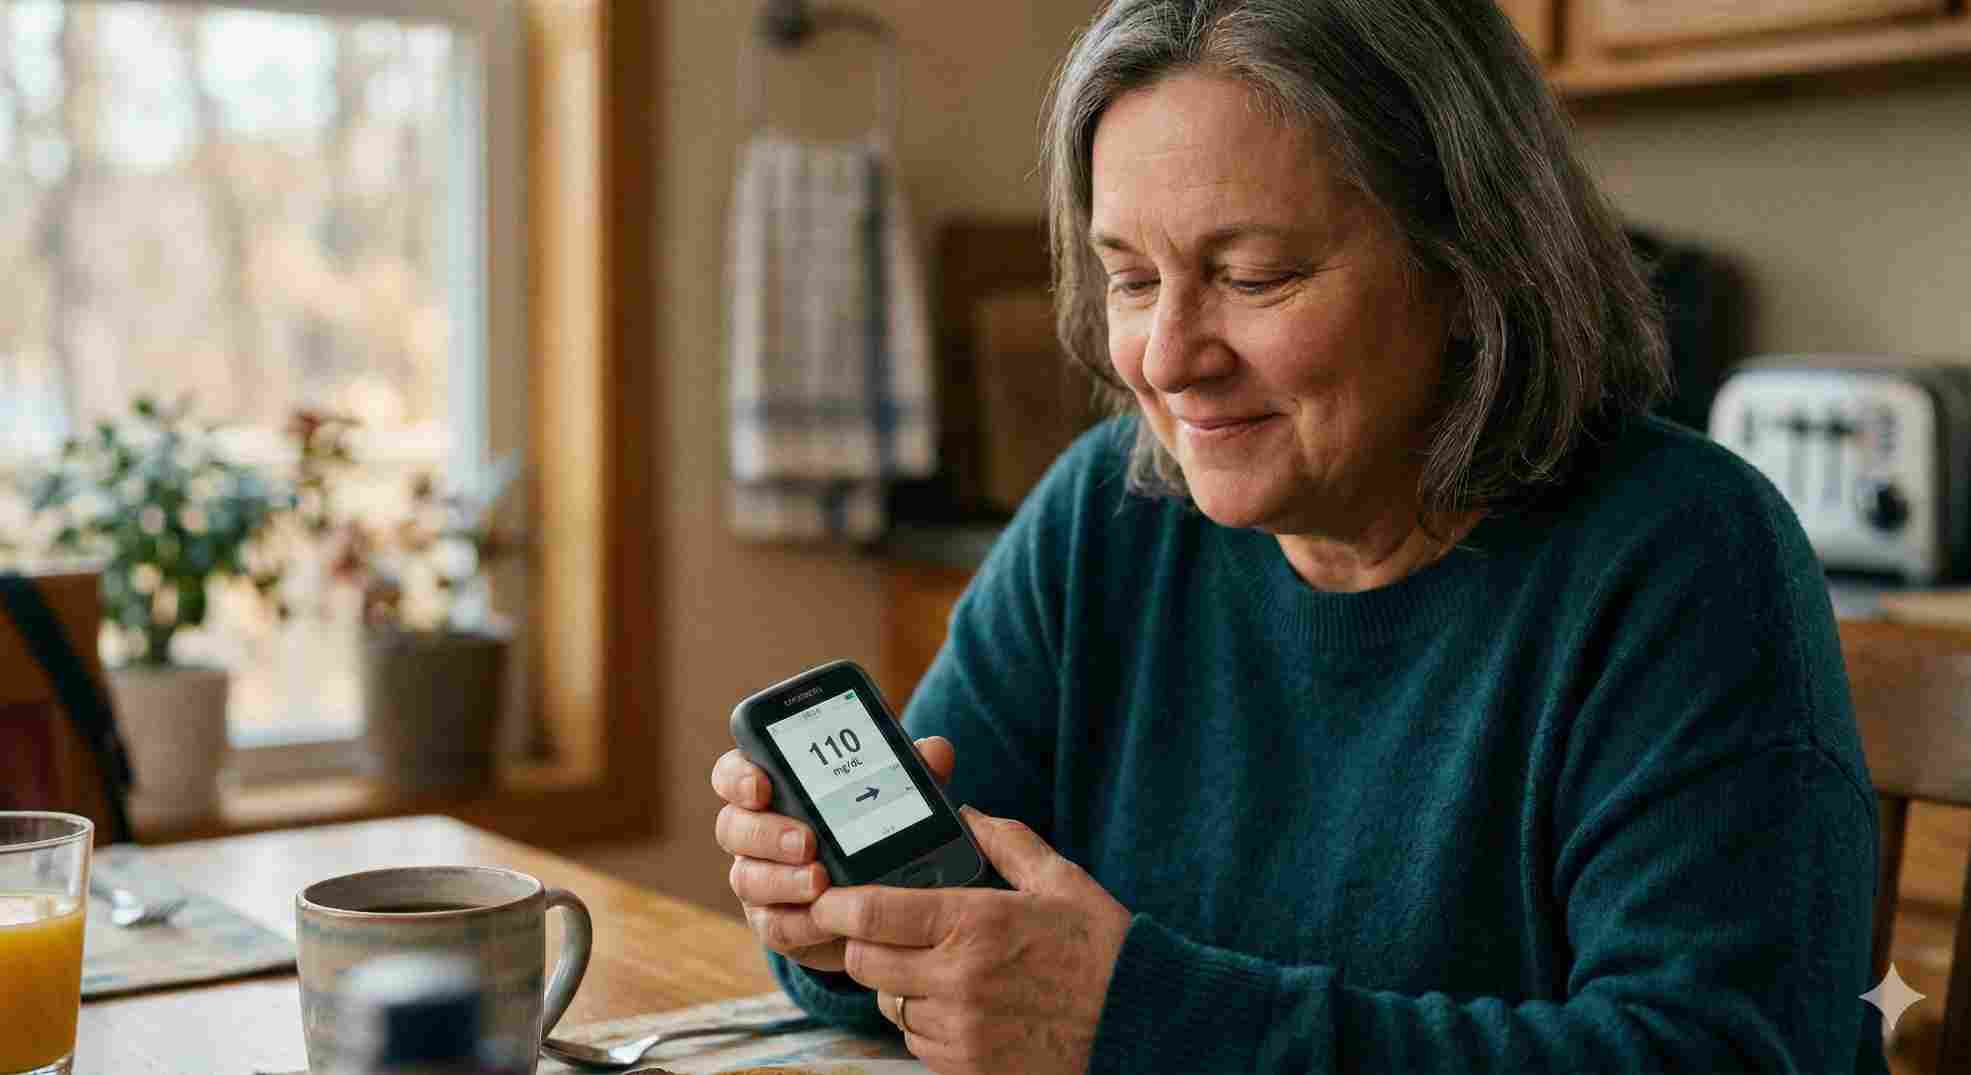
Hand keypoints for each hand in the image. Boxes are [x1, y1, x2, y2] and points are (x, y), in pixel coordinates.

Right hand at [711, 736, 957, 972]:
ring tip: (821, 881)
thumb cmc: (870, 828)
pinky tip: (826, 919)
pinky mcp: (774, 922)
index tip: (761, 785)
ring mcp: (759, 879)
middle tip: (806, 841)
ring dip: (782, 880)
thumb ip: (907, 772)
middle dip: (766, 833)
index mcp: (772, 790)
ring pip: (746, 878)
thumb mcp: (891, 797)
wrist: (876, 899)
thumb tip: (935, 750)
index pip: (734, 773)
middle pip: (733, 827)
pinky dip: (799, 921)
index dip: (739, 777)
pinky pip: (772, 924)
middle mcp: (755, 834)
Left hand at [811, 807, 1131, 1074]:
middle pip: (865, 961)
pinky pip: (917, 1041)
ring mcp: (961, 1029)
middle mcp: (959, 978)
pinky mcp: (969, 1067)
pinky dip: (925, 1022)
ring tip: (936, 967)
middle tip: (882, 929)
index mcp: (976, 922)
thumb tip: (966, 814)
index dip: (837, 905)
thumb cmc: (1104, 949)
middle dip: (863, 943)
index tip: (828, 899)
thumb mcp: (1060, 881)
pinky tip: (960, 1005)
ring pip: (888, 1002)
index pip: (873, 914)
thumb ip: (1006, 842)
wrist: (1142, 1025)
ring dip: (897, 984)